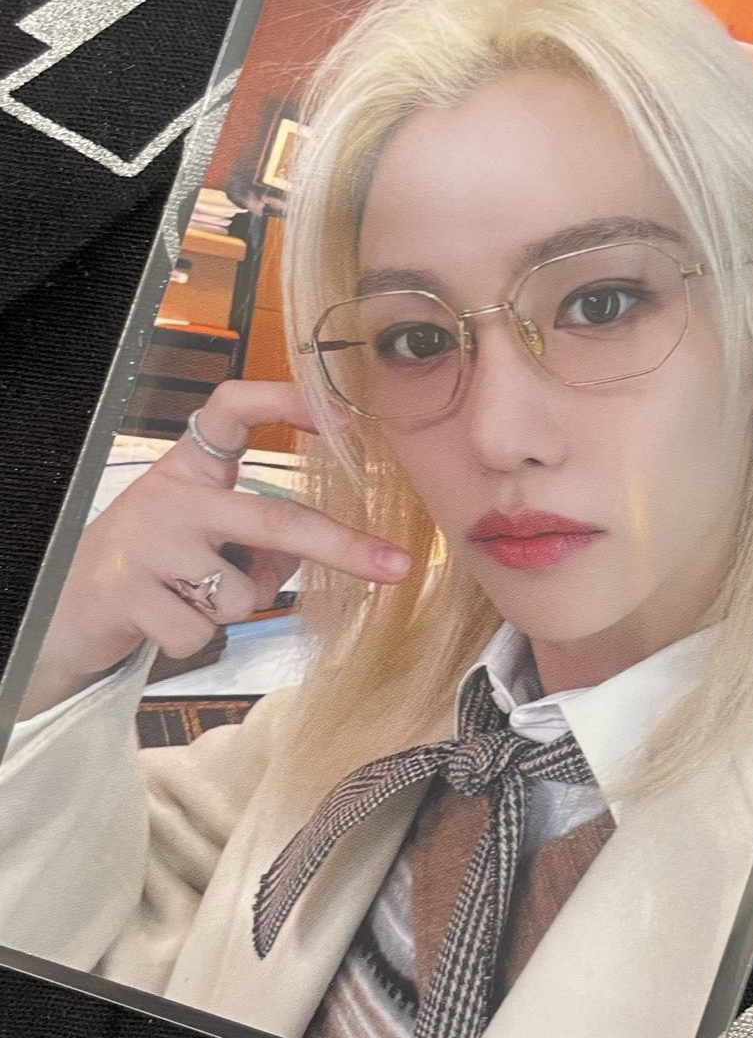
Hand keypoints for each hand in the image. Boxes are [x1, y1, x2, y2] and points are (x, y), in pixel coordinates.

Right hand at [19, 379, 409, 718]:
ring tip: (190, 594)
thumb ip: (263, 539)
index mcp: (192, 467)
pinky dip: (195, 638)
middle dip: (342, 546)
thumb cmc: (161, 560)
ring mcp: (148, 543)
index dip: (286, 399)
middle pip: (273, 519)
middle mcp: (171, 494)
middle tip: (397, 565)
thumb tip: (314, 557)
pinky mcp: (128, 593)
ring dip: (234, 609)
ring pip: (240, 594)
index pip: (232, 407)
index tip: (344, 410)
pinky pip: (203, 632)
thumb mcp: (208, 533)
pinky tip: (162, 617)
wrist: (69, 604)